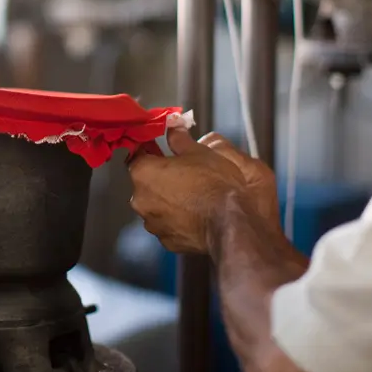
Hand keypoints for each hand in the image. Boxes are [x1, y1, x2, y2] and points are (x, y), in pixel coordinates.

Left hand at [128, 129, 277, 254]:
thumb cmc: (216, 183)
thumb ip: (180, 139)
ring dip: (169, 200)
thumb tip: (173, 129)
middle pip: (146, 183)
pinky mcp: (167, 242)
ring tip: (193, 196)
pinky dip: (178, 220)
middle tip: (184, 173)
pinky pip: (168, 225)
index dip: (152, 151)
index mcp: (143, 173)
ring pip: (157, 206)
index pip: (138, 155)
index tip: (163, 150)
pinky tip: (196, 215)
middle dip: (161, 177)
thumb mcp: (200, 151)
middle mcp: (140, 200)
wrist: (233, 222)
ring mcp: (153, 224)